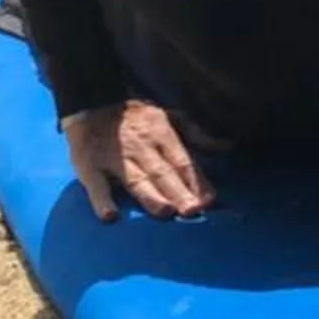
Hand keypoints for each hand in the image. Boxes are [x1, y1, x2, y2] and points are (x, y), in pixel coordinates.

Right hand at [63, 102, 216, 221]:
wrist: (90, 101)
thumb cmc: (136, 117)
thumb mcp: (170, 117)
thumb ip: (197, 135)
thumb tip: (228, 147)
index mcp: (161, 134)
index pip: (183, 161)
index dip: (197, 180)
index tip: (210, 200)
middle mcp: (141, 148)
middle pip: (162, 172)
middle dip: (178, 191)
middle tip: (192, 210)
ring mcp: (114, 159)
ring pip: (134, 179)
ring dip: (149, 195)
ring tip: (164, 211)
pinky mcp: (89, 168)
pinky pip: (95, 185)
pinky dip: (101, 200)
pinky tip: (109, 216)